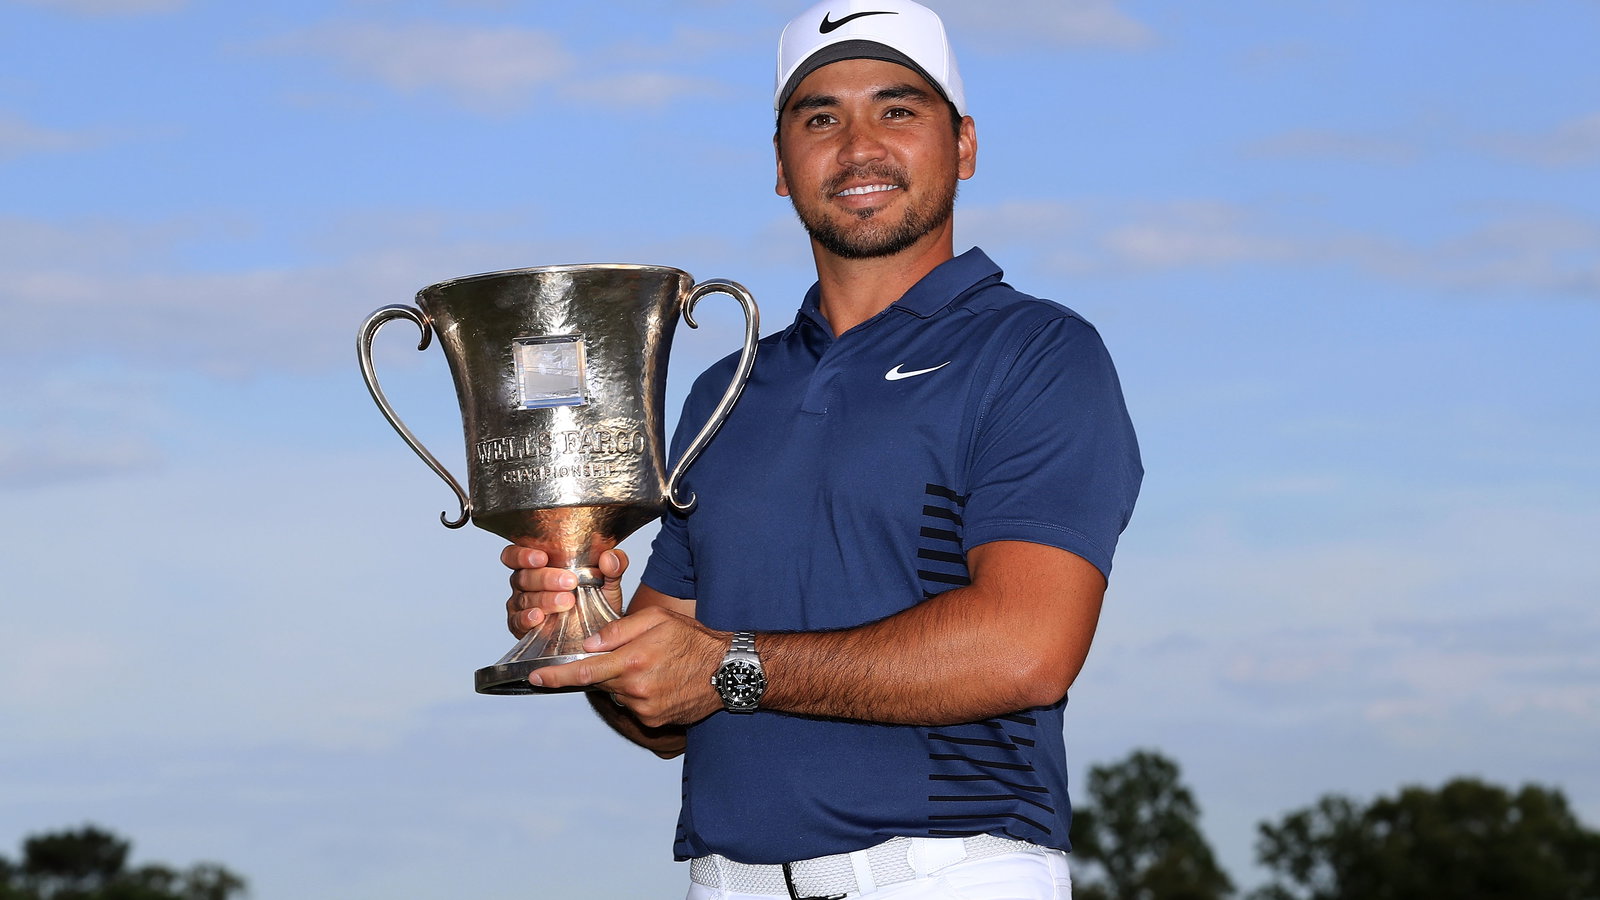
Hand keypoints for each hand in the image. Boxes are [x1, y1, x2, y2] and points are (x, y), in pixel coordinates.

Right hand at [502, 546, 627, 638]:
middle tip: (569, 582)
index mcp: (540, 565)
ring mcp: (523, 606)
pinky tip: (538, 617)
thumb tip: (610, 556)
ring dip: (545, 599)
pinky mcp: (523, 627)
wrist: (598, 633)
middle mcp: (526, 583)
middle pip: (523, 576)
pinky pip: (518, 622)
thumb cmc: (596, 601)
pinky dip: (527, 618)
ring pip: (524, 598)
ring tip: (567, 602)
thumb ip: (613, 566)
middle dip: (546, 578)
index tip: (542, 558)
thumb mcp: (609, 582)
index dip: (523, 555)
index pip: (516, 555)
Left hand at [530, 605, 727, 728]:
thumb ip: (620, 629)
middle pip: (600, 681)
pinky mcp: (654, 721)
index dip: (556, 677)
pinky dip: (639, 692)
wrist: (729, 671)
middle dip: (602, 669)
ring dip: (624, 679)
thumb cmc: (693, 639)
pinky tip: (661, 680)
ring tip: (654, 665)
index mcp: (632, 661)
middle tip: (628, 656)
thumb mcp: (658, 619)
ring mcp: (644, 708)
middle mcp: (635, 689)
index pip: (584, 671)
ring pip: (618, 693)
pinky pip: (634, 705)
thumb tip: (590, 645)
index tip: (535, 678)